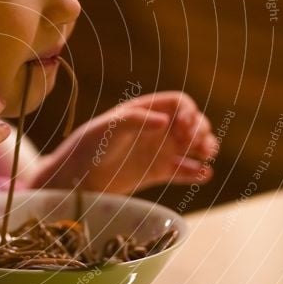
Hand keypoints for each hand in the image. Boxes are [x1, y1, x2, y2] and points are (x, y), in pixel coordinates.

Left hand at [30, 91, 219, 194]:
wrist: (76, 179)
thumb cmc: (88, 147)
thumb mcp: (108, 128)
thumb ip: (135, 121)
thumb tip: (165, 121)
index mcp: (145, 111)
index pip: (179, 104)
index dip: (189, 113)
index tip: (186, 128)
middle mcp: (155, 129)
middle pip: (192, 123)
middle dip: (201, 130)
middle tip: (200, 145)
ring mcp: (158, 150)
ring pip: (192, 146)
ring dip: (205, 149)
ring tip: (206, 157)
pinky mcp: (158, 172)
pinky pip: (184, 170)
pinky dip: (195, 172)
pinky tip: (203, 175)